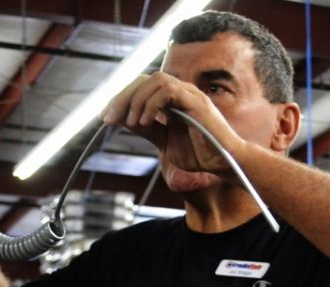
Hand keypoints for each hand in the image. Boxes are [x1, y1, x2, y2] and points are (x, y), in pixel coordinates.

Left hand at [102, 73, 243, 176]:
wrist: (224, 164)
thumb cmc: (200, 155)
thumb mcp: (165, 142)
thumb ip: (148, 129)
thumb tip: (124, 120)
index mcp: (173, 100)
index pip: (142, 87)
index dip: (121, 98)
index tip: (105, 117)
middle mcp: (181, 92)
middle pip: (144, 79)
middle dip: (122, 97)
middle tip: (107, 118)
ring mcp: (190, 95)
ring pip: (155, 80)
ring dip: (136, 100)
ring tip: (130, 122)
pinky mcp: (197, 103)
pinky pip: (168, 91)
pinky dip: (151, 104)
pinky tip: (144, 122)